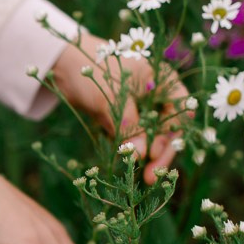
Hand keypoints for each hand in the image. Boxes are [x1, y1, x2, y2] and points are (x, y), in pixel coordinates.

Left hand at [50, 32, 190, 184]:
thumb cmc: (91, 70)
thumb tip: (143, 155)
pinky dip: (133, 151)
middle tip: (152, 179)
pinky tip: (129, 166)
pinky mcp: (125, 118)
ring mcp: (141, 108)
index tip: (154, 154)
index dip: (172, 135)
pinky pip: (135, 138)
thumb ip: (128, 124)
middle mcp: (157, 95)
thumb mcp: (111, 97)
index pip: (181, 112)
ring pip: (153, 136)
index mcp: (164, 80)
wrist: (62, 65)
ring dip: (149, 157)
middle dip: (162, 153)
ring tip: (143, 179)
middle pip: (170, 129)